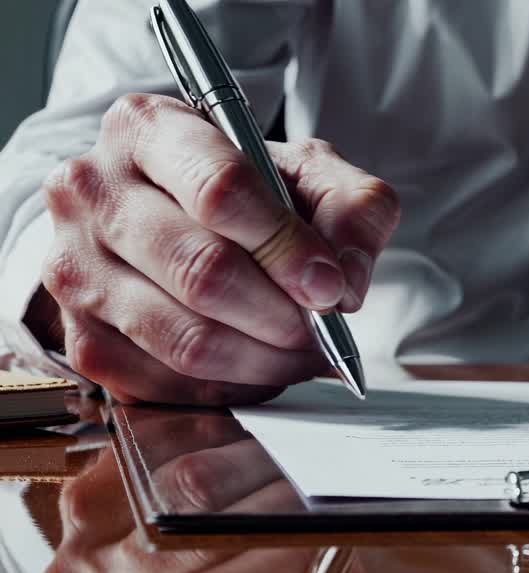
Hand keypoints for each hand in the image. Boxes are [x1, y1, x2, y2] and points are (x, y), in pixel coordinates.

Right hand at [34, 93, 399, 404]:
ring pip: (185, 338)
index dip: (287, 247)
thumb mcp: (313, 175)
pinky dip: (229, 386)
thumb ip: (352, 210)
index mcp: (148, 128)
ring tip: (301, 349)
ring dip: (264, 357)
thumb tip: (345, 283)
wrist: (182, 220)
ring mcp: (74, 266)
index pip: (219, 190)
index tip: (330, 284)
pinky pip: (166, 383)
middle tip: (322, 325)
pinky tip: (258, 364)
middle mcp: (93, 190)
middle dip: (282, 312)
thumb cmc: (249, 194)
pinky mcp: (79, 336)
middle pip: (202, 271)